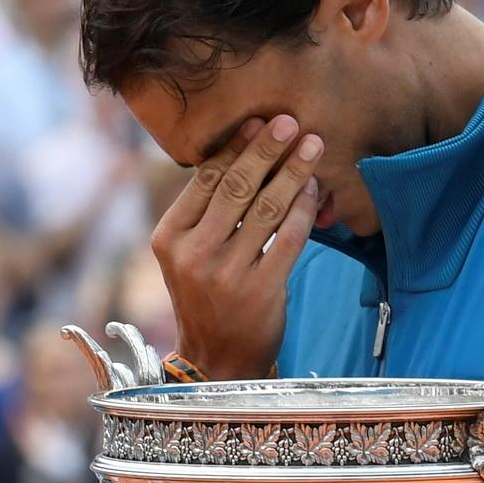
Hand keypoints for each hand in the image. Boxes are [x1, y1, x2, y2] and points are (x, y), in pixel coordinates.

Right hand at [150, 115, 321, 380]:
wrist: (216, 360)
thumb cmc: (206, 297)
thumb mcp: (186, 255)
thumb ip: (203, 214)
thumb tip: (240, 153)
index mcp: (168, 237)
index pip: (204, 180)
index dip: (235, 147)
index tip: (258, 122)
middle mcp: (193, 254)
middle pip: (235, 187)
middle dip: (266, 149)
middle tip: (290, 122)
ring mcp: (226, 273)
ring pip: (267, 208)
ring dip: (293, 171)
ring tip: (312, 146)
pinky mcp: (260, 289)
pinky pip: (289, 237)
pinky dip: (305, 207)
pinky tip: (315, 189)